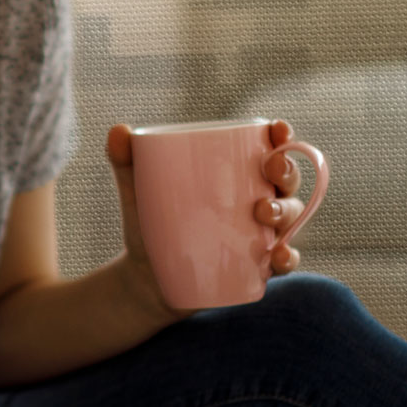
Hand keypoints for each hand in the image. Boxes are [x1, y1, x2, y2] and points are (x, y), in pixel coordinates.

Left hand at [106, 119, 305, 323]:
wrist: (144, 277)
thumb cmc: (150, 224)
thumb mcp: (137, 192)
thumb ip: (127, 161)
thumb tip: (117, 130)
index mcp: (238, 175)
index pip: (268, 149)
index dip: (281, 136)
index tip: (277, 129)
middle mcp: (258, 200)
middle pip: (286, 181)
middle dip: (287, 170)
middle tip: (270, 169)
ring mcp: (260, 234)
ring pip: (290, 217)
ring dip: (286, 211)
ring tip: (263, 211)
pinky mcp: (256, 266)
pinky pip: (283, 261)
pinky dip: (288, 258)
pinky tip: (279, 256)